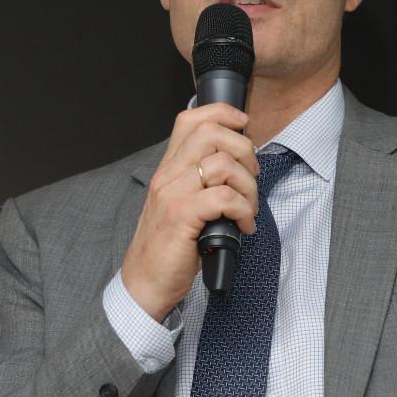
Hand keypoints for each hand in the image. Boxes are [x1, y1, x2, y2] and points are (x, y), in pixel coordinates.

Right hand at [121, 103, 259, 318]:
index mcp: (169, 169)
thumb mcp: (183, 205)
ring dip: (248, 187)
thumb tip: (240, 167)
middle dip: (244, 150)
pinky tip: (243, 226)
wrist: (145, 282)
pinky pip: (223, 197)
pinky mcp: (181, 216)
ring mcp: (173, 194)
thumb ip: (201, 183)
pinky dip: (243, 210)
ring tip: (247, 210)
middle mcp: (168, 175)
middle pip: (211, 133)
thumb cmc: (170, 248)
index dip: (223, 114)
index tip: (244, 126)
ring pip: (222, 165)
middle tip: (251, 178)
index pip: (191, 120)